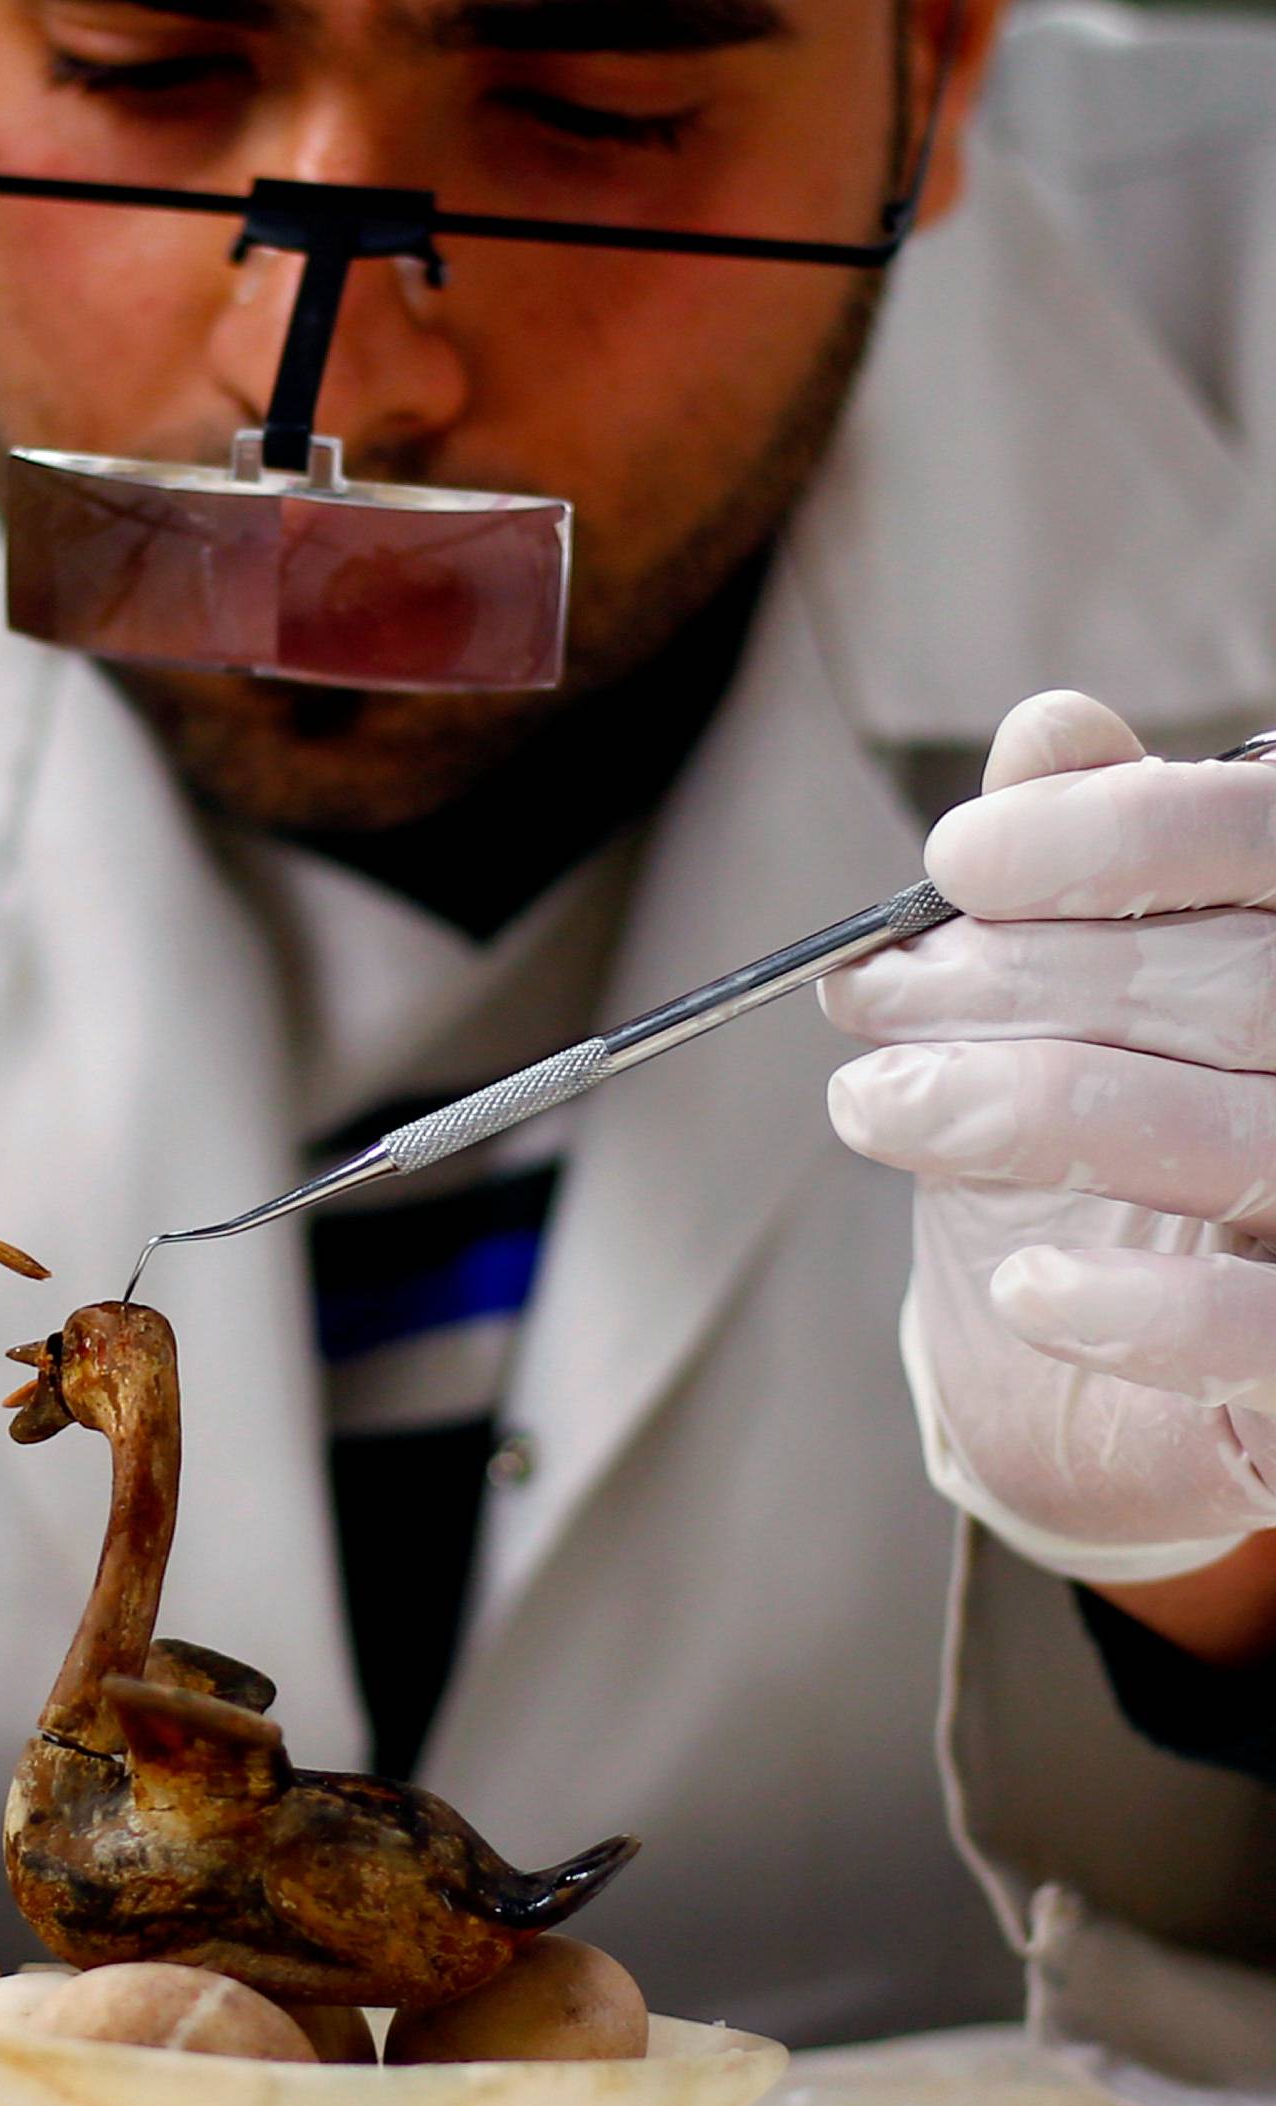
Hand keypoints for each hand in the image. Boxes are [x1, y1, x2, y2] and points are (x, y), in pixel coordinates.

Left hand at [823, 690, 1275, 1585]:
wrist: (1145, 1373)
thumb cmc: (1126, 1141)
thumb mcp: (1102, 993)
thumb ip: (1103, 860)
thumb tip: (1051, 732)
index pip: (1273, 836)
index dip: (1116, 833)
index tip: (953, 858)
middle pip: (1244, 986)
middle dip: (1027, 977)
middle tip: (871, 995)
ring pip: (1240, 1140)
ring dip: (1029, 1111)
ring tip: (874, 1103)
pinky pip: (1263, 1333)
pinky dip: (1140, 1307)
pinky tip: (1025, 1288)